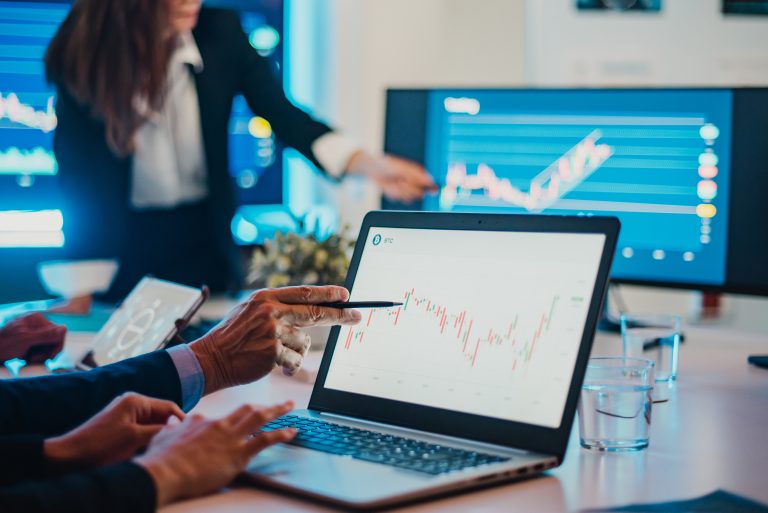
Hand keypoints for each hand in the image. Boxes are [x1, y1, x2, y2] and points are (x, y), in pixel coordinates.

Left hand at [0, 312, 65, 362]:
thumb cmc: (1, 345)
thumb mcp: (24, 340)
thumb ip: (45, 335)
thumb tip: (64, 328)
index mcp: (36, 319)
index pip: (58, 332)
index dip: (56, 346)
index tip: (49, 357)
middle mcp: (36, 324)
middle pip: (54, 340)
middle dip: (46, 352)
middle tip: (33, 359)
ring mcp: (32, 333)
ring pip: (48, 347)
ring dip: (40, 356)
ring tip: (27, 359)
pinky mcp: (29, 341)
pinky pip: (40, 350)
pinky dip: (35, 357)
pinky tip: (25, 359)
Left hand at [44, 392, 183, 469]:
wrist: (69, 456)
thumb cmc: (101, 445)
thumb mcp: (136, 438)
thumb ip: (160, 430)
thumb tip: (180, 426)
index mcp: (136, 400)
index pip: (169, 407)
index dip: (181, 421)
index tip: (188, 437)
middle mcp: (132, 403)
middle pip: (161, 416)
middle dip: (167, 431)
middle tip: (172, 447)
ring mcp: (124, 415)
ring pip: (151, 426)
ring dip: (154, 438)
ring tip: (156, 451)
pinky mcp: (119, 427)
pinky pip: (140, 432)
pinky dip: (144, 442)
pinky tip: (143, 453)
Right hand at [135, 402, 295, 507]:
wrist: (165, 471)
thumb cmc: (161, 458)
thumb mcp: (163, 437)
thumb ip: (171, 428)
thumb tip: (171, 422)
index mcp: (202, 421)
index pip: (221, 418)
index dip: (232, 421)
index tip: (237, 423)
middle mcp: (219, 425)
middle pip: (247, 409)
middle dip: (265, 406)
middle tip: (279, 404)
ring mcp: (230, 438)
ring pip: (259, 418)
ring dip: (277, 411)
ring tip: (290, 407)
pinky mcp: (238, 454)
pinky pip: (265, 439)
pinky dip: (281, 434)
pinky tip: (291, 432)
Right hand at [189, 286, 360, 393]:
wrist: (211, 359)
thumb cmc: (233, 337)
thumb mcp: (251, 312)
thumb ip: (277, 308)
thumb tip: (310, 309)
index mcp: (265, 298)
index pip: (304, 292)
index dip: (327, 293)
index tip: (345, 295)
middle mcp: (270, 311)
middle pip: (315, 312)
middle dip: (340, 315)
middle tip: (356, 317)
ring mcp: (272, 332)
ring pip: (303, 342)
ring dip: (295, 350)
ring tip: (272, 352)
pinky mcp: (273, 353)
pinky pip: (295, 360)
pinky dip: (288, 365)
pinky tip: (271, 364)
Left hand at [347, 151, 436, 202]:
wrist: (373, 169)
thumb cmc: (389, 165)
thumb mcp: (404, 169)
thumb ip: (418, 177)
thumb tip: (431, 182)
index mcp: (419, 174)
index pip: (430, 185)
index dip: (430, 189)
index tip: (430, 191)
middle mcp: (414, 183)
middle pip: (419, 195)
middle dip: (409, 189)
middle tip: (401, 181)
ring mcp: (405, 189)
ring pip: (408, 198)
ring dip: (399, 191)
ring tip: (393, 182)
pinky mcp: (397, 194)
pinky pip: (398, 198)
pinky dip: (392, 193)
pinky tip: (389, 186)